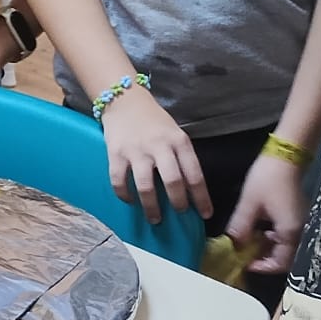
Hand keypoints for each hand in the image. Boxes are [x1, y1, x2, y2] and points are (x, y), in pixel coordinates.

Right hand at [100, 87, 212, 223]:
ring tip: (155, 218)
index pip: (195, 175)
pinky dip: (124, 194)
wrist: (125, 100)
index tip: (205, 214)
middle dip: (178, 203)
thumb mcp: (175, 134)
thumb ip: (182, 158)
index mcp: (179, 142)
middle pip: (173, 182)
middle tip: (179, 213)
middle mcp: (159, 146)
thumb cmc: (154, 121)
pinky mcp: (116, 153)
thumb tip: (189, 189)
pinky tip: (129, 200)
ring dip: (151, 206)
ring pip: (146, 186)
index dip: (201, 198)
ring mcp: (136, 151)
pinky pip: (119, 180)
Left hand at [228, 153, 305, 272]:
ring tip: (249, 242)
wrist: (287, 156)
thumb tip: (234, 245)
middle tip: (245, 255)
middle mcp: (301, 231)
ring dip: (268, 248)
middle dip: (265, 259)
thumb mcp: (249, 204)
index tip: (244, 263)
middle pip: (286, 257)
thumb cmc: (267, 179)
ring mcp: (302, 223)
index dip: (262, 267)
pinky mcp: (299, 215)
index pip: (280, 263)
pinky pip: (288, 235)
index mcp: (290, 231)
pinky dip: (274, 237)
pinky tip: (260, 230)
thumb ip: (241, 227)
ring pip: (287, 246)